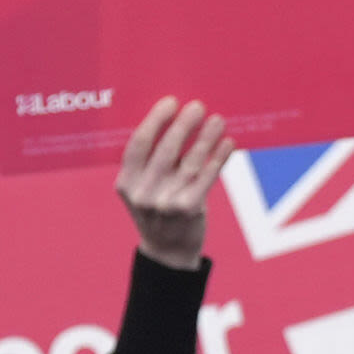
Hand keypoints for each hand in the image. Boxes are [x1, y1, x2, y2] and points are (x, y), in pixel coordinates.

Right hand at [116, 97, 230, 269]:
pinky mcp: (189, 209)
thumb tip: (180, 117)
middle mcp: (142, 193)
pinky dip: (219, 158)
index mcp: (126, 183)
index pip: (138, 145)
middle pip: (165, 150)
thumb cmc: (158, 207)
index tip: (170, 102)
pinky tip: (228, 143)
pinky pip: (207, 177)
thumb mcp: (143, 187)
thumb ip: (153, 160)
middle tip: (197, 106)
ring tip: (217, 120)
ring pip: (190, 162)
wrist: (168, 251)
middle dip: (183, 125)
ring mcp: (165, 203)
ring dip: (206, 138)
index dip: (155, 121)